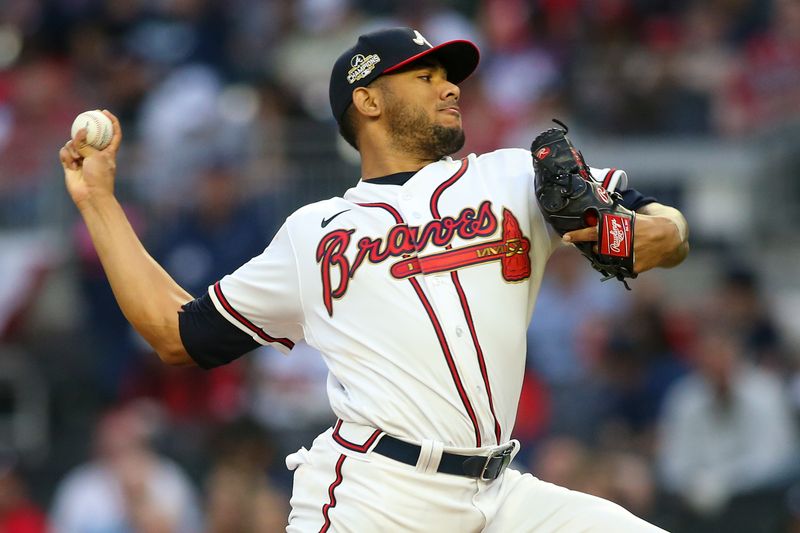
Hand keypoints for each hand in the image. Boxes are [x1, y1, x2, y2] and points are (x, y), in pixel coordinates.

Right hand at [59, 110, 121, 208]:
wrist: (90, 196)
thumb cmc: (99, 177)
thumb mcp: (96, 157)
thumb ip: (86, 143)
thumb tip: (80, 131)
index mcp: (109, 152)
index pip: (113, 134)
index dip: (111, 122)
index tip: (104, 112)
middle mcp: (96, 154)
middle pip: (89, 136)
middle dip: (84, 131)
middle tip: (82, 124)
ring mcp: (82, 158)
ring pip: (74, 143)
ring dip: (73, 148)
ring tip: (77, 158)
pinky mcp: (71, 164)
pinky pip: (65, 152)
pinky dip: (67, 156)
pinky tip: (71, 164)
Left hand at [562, 213, 682, 273]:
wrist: (670, 238)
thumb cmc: (647, 225)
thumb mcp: (631, 217)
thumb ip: (614, 219)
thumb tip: (594, 213)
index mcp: (622, 227)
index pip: (595, 231)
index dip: (579, 235)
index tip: (566, 237)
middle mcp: (624, 241)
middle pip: (597, 248)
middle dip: (594, 246)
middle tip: (596, 243)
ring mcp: (629, 255)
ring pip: (605, 258)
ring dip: (604, 253)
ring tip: (616, 247)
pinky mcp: (635, 266)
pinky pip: (618, 266)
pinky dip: (619, 261)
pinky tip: (628, 255)